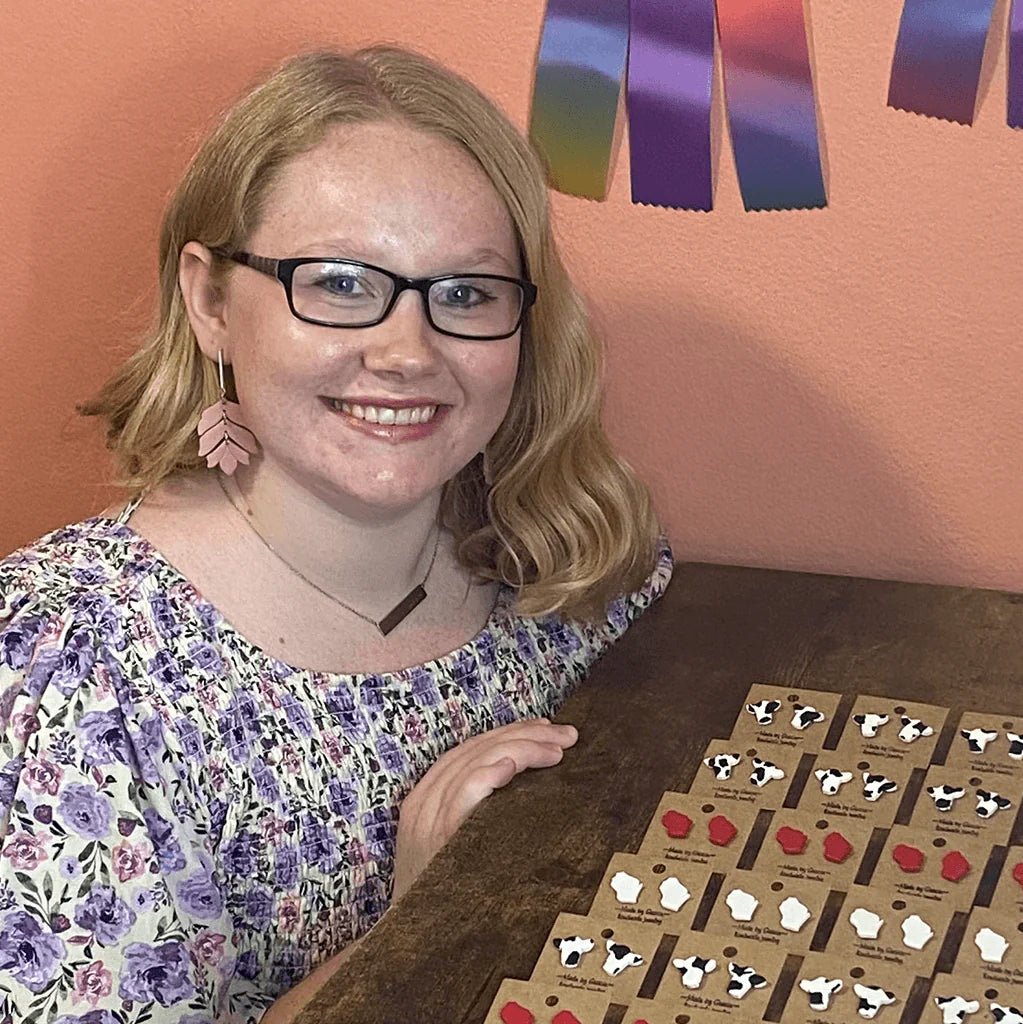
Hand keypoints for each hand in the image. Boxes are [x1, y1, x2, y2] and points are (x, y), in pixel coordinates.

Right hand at [391, 718, 577, 898]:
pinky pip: (463, 794)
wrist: (409, 949)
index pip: (470, 751)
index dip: (510, 733)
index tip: (545, 727)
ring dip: (522, 749)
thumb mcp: (449, 852)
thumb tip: (522, 792)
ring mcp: (428, 820)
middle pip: (477, 750)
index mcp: (424, 800)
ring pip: (476, 763)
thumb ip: (471, 818)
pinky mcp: (437, 839)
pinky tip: (512, 766)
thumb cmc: (439, 901)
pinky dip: (488, 774)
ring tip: (557, 750)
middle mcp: (423, 803)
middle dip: (525, 735)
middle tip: (567, 735)